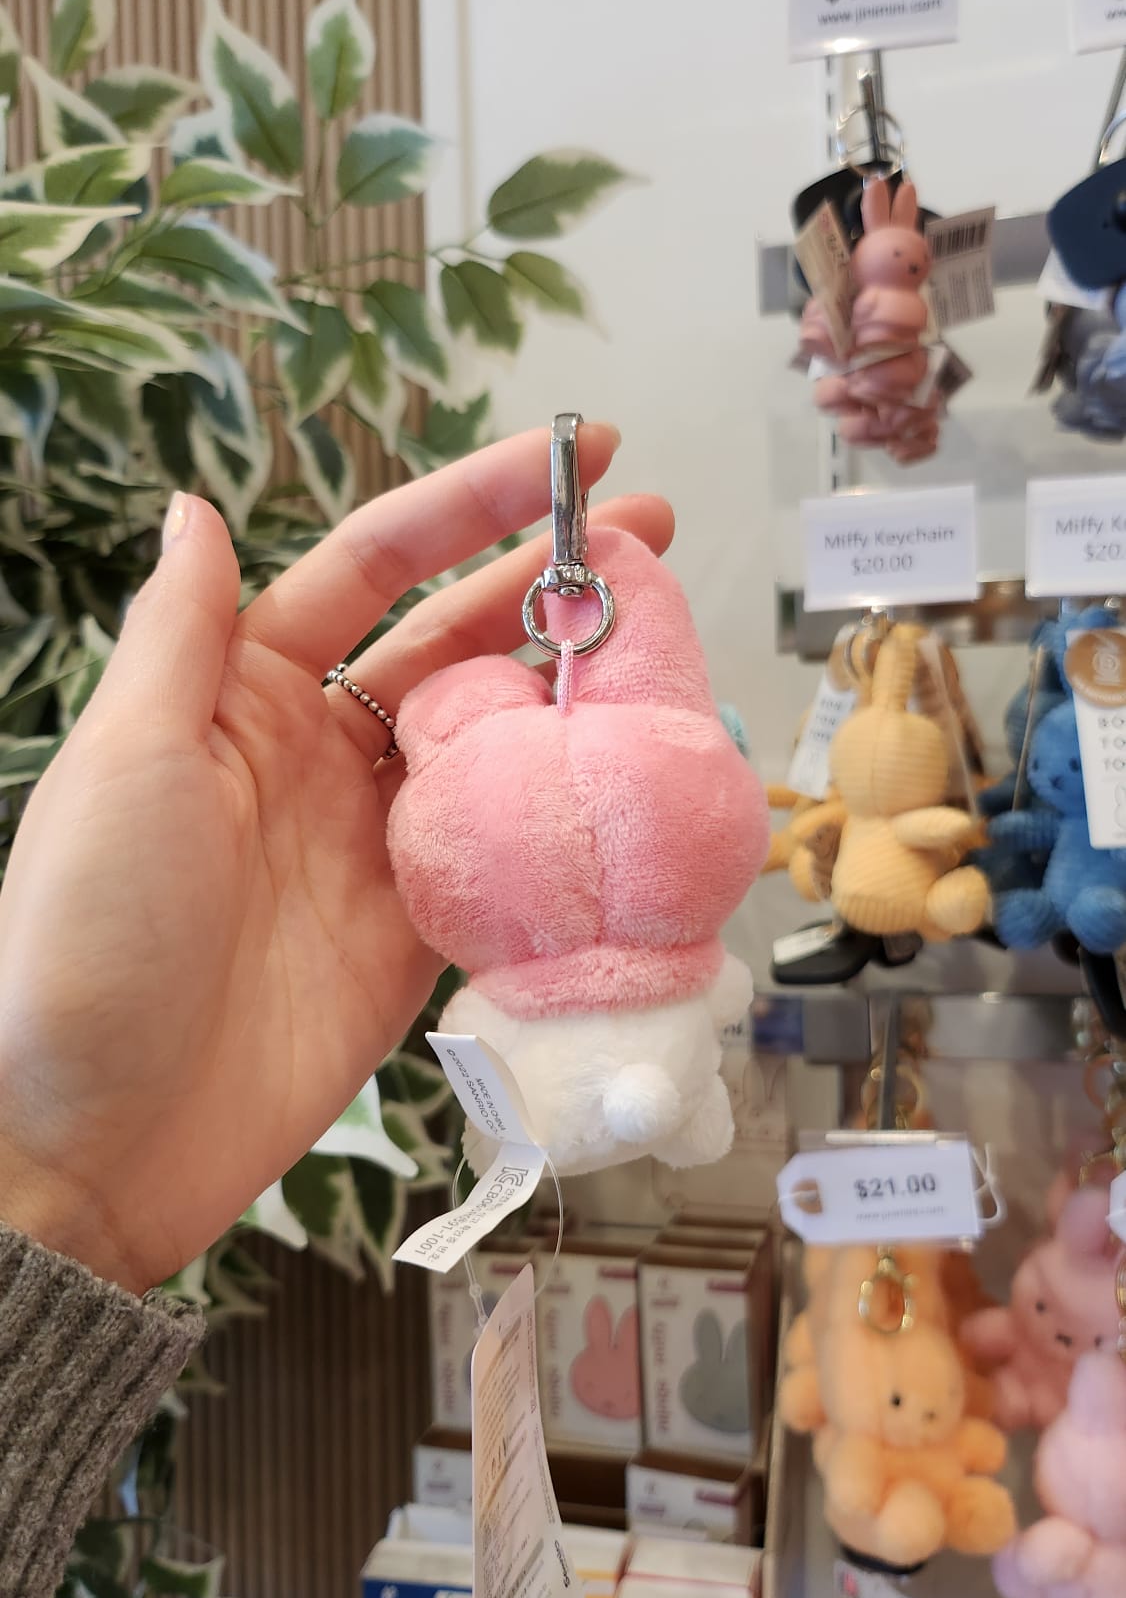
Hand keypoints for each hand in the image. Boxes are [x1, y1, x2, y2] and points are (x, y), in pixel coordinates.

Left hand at [0, 428, 672, 1292]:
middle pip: (455, 642)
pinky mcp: (416, 940)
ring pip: (495, 743)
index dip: (471, 503)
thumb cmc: (86, 941)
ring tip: (664, 644)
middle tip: (654, 533)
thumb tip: (198, 509)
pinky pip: (504, 859)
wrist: (93, 1144)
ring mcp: (373, 849)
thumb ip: (180, 638)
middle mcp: (316, 757)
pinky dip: (564, 817)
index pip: (374, 568)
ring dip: (571, 692)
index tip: (569, 453)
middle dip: (551, 582)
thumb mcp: (126, 765)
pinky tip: (627, 778)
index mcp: (239, 694)